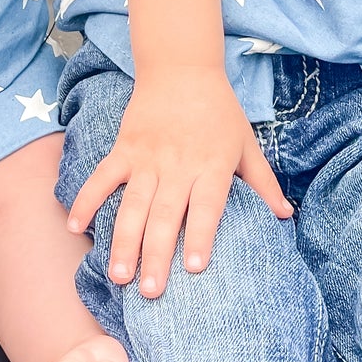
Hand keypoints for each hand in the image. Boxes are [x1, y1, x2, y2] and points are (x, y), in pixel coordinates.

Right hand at [66, 67, 290, 297]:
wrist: (182, 68)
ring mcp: (147, 157)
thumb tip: (286, 216)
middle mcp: (178, 165)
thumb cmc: (219, 110)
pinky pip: (101, 177)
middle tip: (150, 293)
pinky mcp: (124, 148)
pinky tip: (74, 227)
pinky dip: (86, 200)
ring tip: (119, 276)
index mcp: (211, 165)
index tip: (193, 269)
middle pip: (165, 215)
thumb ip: (264, 183)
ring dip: (124, 241)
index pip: (206, 205)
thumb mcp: (247, 144)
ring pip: (132, 204)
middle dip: (156, 255)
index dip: (200, 236)